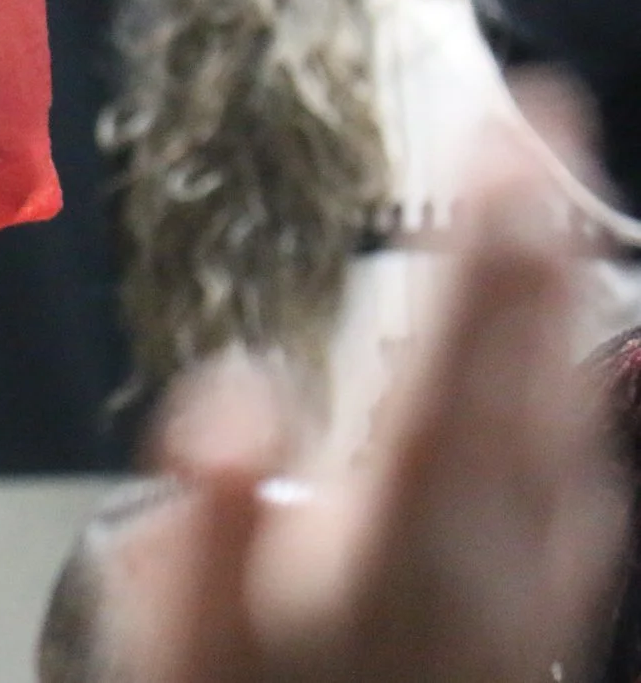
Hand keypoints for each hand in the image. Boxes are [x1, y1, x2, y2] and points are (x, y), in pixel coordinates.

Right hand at [114, 107, 626, 682]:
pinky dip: (578, 415)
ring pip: (568, 427)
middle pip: (532, 371)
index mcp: (403, 540)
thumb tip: (232, 392)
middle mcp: (492, 560)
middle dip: (538, 241)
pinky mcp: (536, 629)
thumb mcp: (178, 636)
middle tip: (549, 127)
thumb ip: (207, 513)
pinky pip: (580, 496)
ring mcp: (528, 599)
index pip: (460, 353)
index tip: (507, 137)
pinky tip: (580, 400)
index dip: (488, 237)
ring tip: (557, 220)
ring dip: (564, 313)